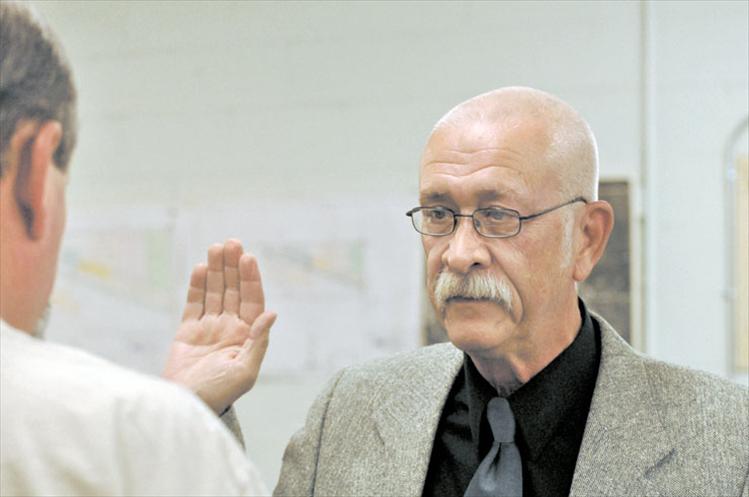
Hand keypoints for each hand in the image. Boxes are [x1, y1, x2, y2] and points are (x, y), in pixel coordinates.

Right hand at [163, 239, 276, 414]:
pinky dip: (197, 286)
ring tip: (216, 247)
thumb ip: (258, 342)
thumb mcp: (245, 371)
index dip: (251, 279)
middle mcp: (230, 328)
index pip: (253, 300)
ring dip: (216, 270)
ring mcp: (209, 328)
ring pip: (214, 292)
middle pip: (234, 290)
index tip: (248, 258)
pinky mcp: (188, 331)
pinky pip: (194, 303)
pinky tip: (200, 268)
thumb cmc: (218, 393)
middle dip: (233, 267)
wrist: (185, 407)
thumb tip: (272, 314)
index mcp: (247, 336)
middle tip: (231, 243)